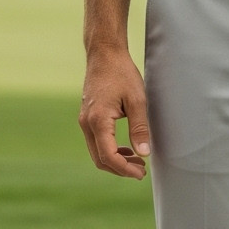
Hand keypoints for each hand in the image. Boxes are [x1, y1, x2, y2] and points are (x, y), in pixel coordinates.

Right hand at [79, 48, 150, 178]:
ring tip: (137, 161)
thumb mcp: (137, 100)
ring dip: (115, 161)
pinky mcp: (87, 118)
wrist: (104, 54)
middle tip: (141, 171)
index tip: (141, 173)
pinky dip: (110, 150)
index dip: (125, 169)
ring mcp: (84, 121)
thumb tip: (144, 153)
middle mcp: (86, 123)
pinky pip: (96, 142)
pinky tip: (126, 149)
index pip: (108, 156)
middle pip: (100, 159)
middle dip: (120, 169)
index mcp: (98, 120)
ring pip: (96, 152)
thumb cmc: (122, 73)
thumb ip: (140, 128)